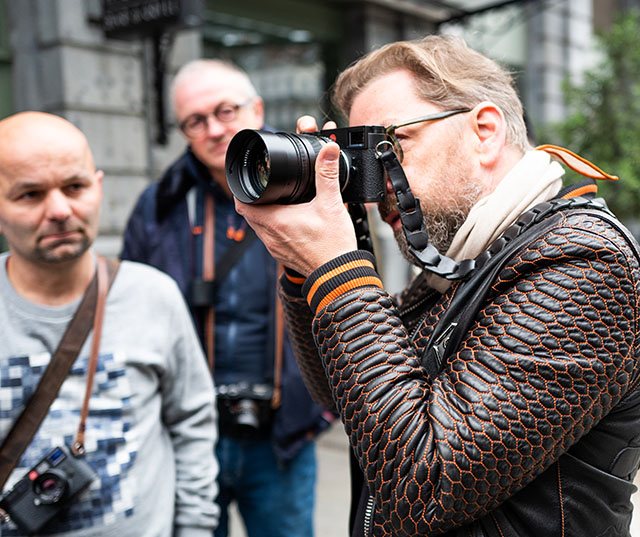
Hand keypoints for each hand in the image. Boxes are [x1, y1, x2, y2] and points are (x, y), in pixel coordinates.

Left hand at [235, 116, 356, 276]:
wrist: (339, 275)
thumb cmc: (333, 245)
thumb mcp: (331, 204)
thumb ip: (327, 174)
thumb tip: (328, 150)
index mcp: (275, 221)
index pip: (241, 203)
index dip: (241, 189)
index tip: (249, 179)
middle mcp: (270, 236)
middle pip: (248, 214)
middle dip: (253, 199)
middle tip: (264, 188)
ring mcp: (275, 248)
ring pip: (258, 226)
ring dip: (262, 214)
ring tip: (275, 202)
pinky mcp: (283, 256)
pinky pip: (269, 238)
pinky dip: (273, 227)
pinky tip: (288, 222)